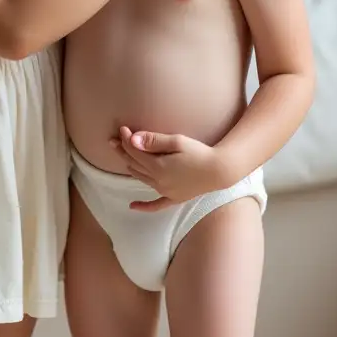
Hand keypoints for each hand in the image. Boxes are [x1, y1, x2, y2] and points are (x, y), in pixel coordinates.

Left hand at [110, 126, 236, 209]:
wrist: (220, 170)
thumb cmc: (200, 152)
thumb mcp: (177, 141)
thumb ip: (154, 141)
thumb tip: (132, 140)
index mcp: (157, 167)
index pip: (134, 152)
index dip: (126, 140)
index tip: (122, 129)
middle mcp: (158, 181)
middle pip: (134, 164)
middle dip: (124, 150)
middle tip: (116, 139)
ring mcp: (165, 191)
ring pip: (141, 178)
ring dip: (131, 167)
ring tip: (124, 155)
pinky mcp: (174, 198)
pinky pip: (156, 205)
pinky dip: (144, 206)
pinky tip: (132, 206)